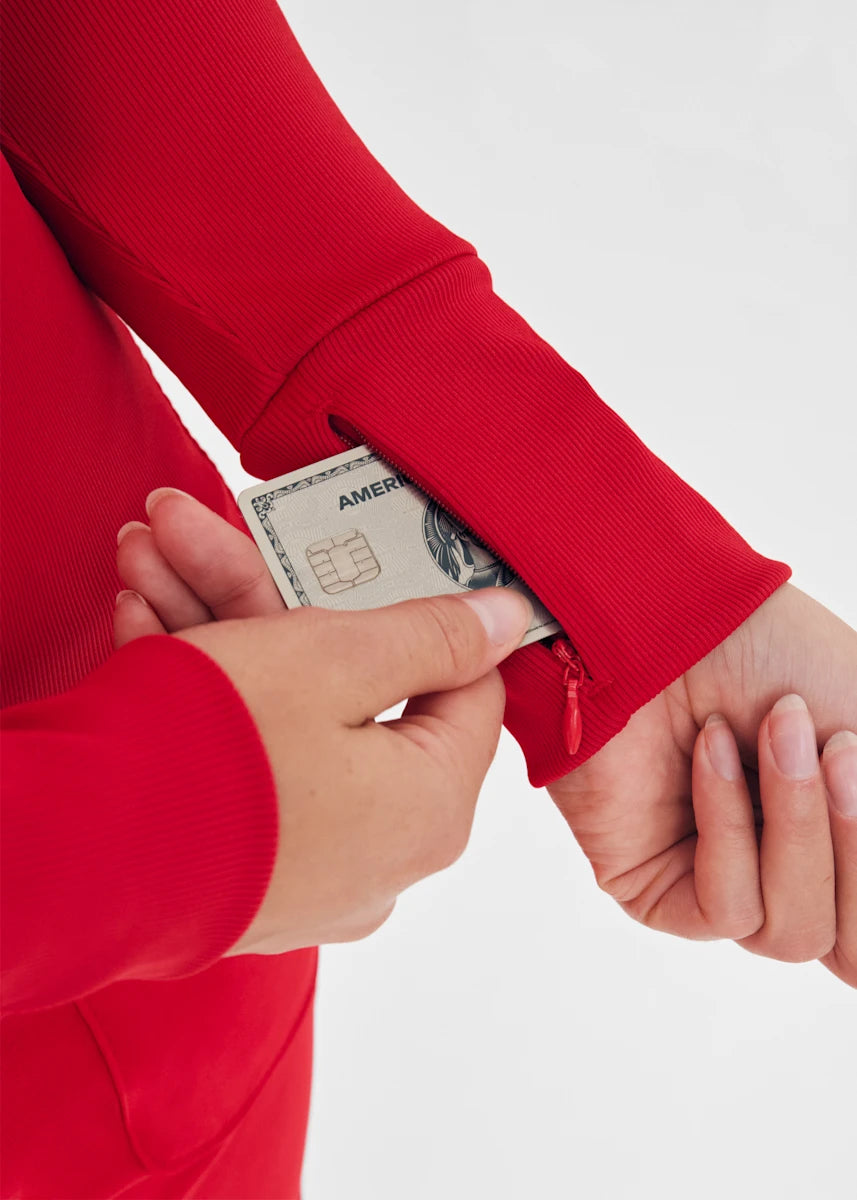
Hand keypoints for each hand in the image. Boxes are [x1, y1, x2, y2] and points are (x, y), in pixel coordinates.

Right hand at [114, 489, 531, 955]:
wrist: (70, 859)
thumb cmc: (214, 750)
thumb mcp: (337, 659)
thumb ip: (434, 636)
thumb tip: (510, 620)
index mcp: (431, 806)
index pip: (465, 689)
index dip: (416, 613)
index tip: (365, 561)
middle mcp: (381, 854)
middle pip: (352, 695)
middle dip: (273, 600)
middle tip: (208, 538)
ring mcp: (309, 872)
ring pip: (285, 722)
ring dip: (221, 632)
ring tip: (152, 558)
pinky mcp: (243, 876)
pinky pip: (247, 768)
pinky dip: (204, 699)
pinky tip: (145, 625)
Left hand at [549, 584, 856, 985]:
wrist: (669, 615)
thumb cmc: (770, 653)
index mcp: (838, 844)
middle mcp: (787, 876)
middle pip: (851, 948)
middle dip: (851, 838)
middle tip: (836, 745)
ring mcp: (723, 886)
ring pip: (793, 934)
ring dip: (795, 826)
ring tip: (773, 733)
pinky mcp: (657, 889)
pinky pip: (724, 908)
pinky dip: (730, 828)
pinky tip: (710, 753)